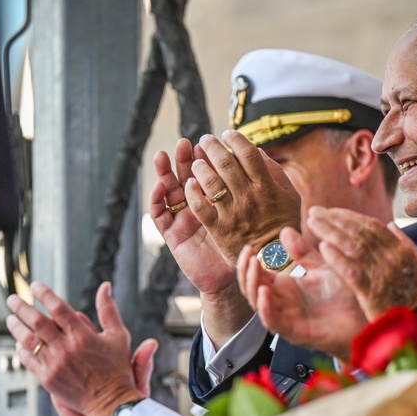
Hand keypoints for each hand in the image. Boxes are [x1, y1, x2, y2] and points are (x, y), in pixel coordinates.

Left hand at [6, 280, 142, 415]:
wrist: (111, 403)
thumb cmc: (117, 368)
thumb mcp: (118, 336)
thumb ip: (108, 310)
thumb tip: (105, 286)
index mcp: (83, 335)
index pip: (58, 308)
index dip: (45, 294)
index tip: (36, 286)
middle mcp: (67, 348)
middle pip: (37, 322)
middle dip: (21, 307)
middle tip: (12, 299)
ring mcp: (55, 364)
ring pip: (28, 340)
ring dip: (16, 327)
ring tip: (10, 319)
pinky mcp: (48, 379)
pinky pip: (29, 360)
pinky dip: (22, 349)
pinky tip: (19, 343)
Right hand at [150, 140, 254, 346]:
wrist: (236, 275)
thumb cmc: (248, 242)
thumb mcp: (255, 210)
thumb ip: (257, 184)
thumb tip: (259, 154)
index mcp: (215, 196)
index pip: (207, 168)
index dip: (206, 154)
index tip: (208, 140)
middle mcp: (196, 204)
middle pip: (184, 175)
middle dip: (183, 158)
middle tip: (185, 143)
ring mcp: (182, 218)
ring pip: (167, 190)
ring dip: (164, 172)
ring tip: (163, 156)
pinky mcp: (172, 234)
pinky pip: (160, 215)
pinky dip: (157, 200)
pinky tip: (160, 187)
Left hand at [187, 130, 300, 263]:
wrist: (275, 260)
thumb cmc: (283, 224)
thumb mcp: (290, 196)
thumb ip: (276, 172)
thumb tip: (258, 151)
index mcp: (266, 187)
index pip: (248, 154)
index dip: (236, 139)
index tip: (227, 134)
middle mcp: (249, 197)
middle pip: (226, 163)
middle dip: (212, 146)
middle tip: (205, 139)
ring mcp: (233, 213)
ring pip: (211, 182)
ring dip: (200, 166)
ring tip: (196, 161)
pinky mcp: (219, 229)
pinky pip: (200, 207)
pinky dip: (193, 192)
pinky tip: (190, 184)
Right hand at [237, 227, 368, 360]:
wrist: (365, 318)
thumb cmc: (344, 296)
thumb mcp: (322, 267)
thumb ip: (303, 252)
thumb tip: (284, 230)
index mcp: (285, 288)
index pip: (257, 276)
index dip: (249, 262)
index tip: (249, 246)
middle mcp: (282, 303)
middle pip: (252, 289)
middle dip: (246, 272)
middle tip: (248, 254)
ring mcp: (287, 318)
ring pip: (258, 305)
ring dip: (252, 285)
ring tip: (254, 266)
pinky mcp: (296, 332)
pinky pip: (274, 322)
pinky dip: (265, 309)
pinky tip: (265, 292)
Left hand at [307, 207, 416, 319]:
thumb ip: (405, 245)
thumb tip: (390, 225)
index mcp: (402, 251)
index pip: (372, 226)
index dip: (349, 217)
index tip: (331, 211)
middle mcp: (392, 259)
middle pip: (359, 232)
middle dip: (335, 220)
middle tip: (315, 212)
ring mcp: (383, 275)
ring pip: (353, 247)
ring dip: (331, 232)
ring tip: (312, 223)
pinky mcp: (373, 293)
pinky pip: (352, 271)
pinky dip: (338, 258)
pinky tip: (323, 248)